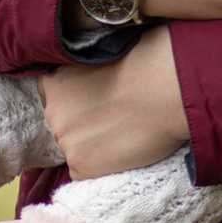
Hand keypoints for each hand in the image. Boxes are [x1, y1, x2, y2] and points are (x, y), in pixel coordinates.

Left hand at [40, 24, 189, 177]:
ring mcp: (64, 140)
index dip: (77, 99)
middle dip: (84, 122)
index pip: (54, 96)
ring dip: (93, 144)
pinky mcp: (81, 165)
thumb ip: (88, 66)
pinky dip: (102, 164)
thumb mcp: (106, 51)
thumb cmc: (149, 61)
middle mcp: (52, 110)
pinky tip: (124, 148)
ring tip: (124, 131)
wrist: (169, 89)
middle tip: (115, 115)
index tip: (98, 99)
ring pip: (74, 147)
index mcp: (54, 79)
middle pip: (63, 123)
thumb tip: (95, 73)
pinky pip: (84, 170)